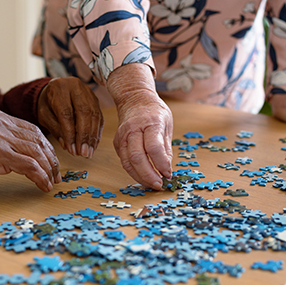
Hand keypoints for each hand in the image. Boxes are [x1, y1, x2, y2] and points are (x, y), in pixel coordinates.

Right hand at [0, 109, 60, 190]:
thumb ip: (10, 140)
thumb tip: (38, 154)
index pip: (33, 130)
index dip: (47, 148)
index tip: (53, 162)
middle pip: (37, 140)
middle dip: (51, 160)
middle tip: (56, 175)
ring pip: (35, 153)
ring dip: (47, 170)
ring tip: (51, 182)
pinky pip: (28, 165)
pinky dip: (39, 176)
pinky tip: (43, 185)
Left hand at [37, 77, 103, 157]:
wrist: (56, 89)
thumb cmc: (47, 103)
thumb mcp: (44, 115)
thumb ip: (54, 128)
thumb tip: (67, 145)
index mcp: (59, 88)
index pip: (66, 113)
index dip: (70, 133)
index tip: (71, 149)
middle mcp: (76, 87)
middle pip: (84, 113)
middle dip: (84, 136)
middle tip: (83, 153)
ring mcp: (88, 92)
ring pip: (94, 115)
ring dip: (92, 136)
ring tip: (88, 152)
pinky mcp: (95, 99)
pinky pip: (99, 116)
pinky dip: (96, 132)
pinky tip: (93, 144)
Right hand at [107, 64, 172, 189]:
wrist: (134, 99)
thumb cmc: (154, 112)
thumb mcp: (167, 124)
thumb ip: (166, 148)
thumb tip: (166, 170)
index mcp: (150, 122)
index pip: (154, 147)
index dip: (161, 163)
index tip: (168, 174)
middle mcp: (133, 129)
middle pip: (137, 157)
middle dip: (148, 175)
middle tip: (158, 185)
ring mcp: (123, 136)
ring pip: (127, 162)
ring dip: (140, 177)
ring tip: (151, 185)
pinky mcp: (117, 143)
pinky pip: (124, 161)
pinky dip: (133, 172)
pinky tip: (143, 177)